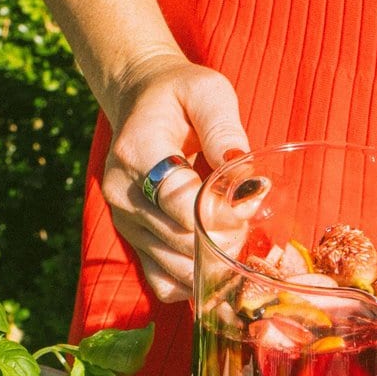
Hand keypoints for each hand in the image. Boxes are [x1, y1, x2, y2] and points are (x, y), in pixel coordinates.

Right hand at [103, 53, 248, 302]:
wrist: (140, 102)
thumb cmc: (179, 95)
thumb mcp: (207, 93)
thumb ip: (225, 130)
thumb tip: (246, 183)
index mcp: (138, 152)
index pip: (181, 203)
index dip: (224, 212)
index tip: (254, 198)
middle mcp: (123, 192)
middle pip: (182, 242)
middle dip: (226, 239)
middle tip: (250, 219)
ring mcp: (124, 221)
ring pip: (175, 269)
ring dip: (214, 262)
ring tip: (235, 235)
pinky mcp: (132, 241)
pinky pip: (163, 282)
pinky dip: (194, 282)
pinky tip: (215, 262)